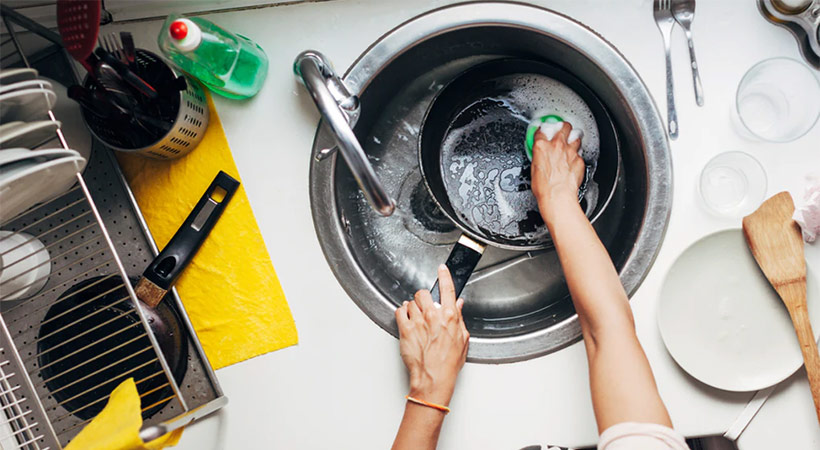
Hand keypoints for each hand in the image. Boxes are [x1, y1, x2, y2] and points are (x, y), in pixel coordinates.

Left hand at [395, 265, 468, 405]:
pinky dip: (402, 313)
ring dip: (412, 308)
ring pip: (410, 302)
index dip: (444, 276)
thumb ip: (459, 319)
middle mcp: (433, 316)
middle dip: (423, 298)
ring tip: (416, 319)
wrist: (433, 378)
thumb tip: (458, 305)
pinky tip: (407, 321)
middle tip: (424, 307)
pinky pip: (399, 311)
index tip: (442, 269)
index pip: (447, 289)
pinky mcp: (405, 329)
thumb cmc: (447, 363)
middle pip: (423, 293)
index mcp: (449, 317)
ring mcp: (418, 322)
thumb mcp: (462, 340)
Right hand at [531, 122, 585, 219]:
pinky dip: (577, 156)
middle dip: (564, 126)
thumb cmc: (544, 187)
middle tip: (563, 129)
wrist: (558, 196)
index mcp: (542, 146)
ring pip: (576, 136)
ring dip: (573, 138)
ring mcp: (570, 152)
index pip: (542, 129)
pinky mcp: (579, 160)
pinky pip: (580, 154)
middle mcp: (557, 145)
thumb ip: (538, 156)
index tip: (544, 130)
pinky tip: (574, 160)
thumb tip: (540, 155)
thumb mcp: (533, 169)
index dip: (543, 129)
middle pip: (564, 126)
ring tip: (572, 141)